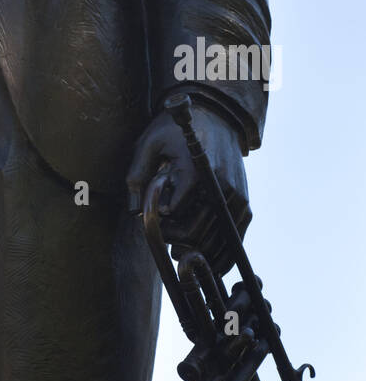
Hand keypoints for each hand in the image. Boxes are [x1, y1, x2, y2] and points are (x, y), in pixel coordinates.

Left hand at [126, 103, 250, 273]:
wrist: (216, 117)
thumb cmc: (178, 130)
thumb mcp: (150, 142)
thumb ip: (138, 172)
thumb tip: (134, 210)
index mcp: (195, 168)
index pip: (175, 210)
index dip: (161, 221)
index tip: (154, 218)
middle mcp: (220, 184)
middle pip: (197, 230)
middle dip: (176, 239)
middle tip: (164, 237)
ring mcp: (236, 195)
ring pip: (217, 239)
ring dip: (198, 251)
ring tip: (180, 249)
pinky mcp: (245, 202)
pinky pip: (236, 237)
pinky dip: (223, 254)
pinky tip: (209, 262)